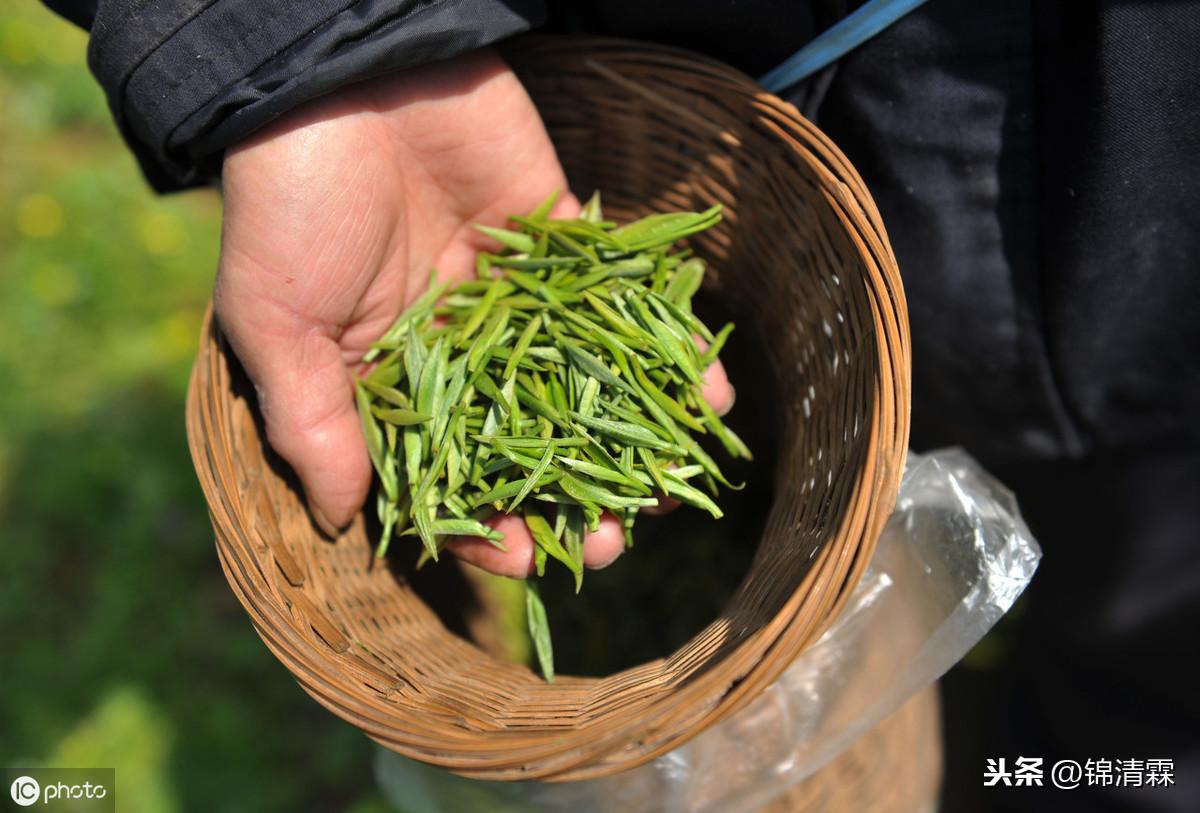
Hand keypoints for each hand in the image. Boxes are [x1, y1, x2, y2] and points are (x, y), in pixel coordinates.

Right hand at [215, 50, 733, 576]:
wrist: (341, 72)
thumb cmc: (288, 202)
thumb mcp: (275, 323)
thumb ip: (313, 422)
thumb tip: (342, 519)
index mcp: (392, 377)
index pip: (447, 474)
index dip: (486, 525)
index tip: (530, 559)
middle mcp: (461, 347)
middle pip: (529, 441)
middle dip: (573, 496)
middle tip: (616, 540)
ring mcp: (515, 298)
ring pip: (585, 384)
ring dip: (632, 437)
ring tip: (673, 488)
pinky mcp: (559, 241)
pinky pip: (621, 303)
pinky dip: (665, 344)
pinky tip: (705, 392)